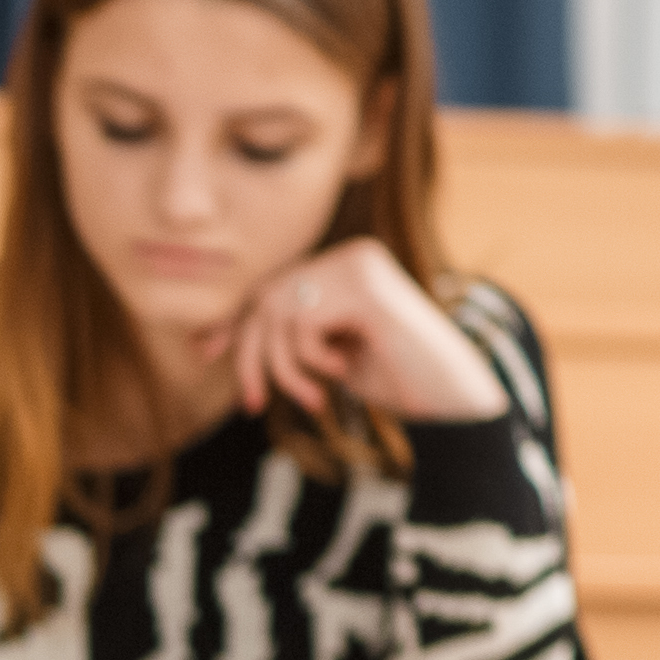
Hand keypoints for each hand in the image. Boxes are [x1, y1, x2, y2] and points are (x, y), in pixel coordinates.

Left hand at [226, 240, 505, 426]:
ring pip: (276, 316)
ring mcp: (360, 267)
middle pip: (265, 301)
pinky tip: (344, 370)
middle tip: (251, 404)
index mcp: (347, 265)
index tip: (206, 352)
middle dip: (252, 357)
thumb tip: (215, 336)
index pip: (273, 287)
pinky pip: (301, 325)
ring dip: (284, 370)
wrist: (452, 396)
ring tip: (314, 396)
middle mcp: (353, 255)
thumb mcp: (329, 350)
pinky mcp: (364, 289)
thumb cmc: (396, 378)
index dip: (236, 321)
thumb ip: (288, 333)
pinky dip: (310, 361)